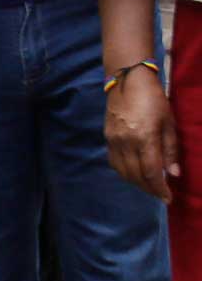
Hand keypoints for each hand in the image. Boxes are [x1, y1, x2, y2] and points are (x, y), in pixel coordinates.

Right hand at [106, 67, 180, 201]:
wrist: (128, 82)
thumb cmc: (154, 100)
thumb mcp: (169, 123)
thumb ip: (170, 149)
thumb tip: (173, 173)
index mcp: (145, 138)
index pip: (151, 172)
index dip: (159, 188)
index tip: (168, 198)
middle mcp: (126, 143)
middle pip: (136, 175)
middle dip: (149, 188)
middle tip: (160, 194)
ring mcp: (114, 141)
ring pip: (123, 172)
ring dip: (136, 183)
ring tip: (148, 186)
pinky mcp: (107, 139)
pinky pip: (114, 163)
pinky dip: (125, 172)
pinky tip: (134, 173)